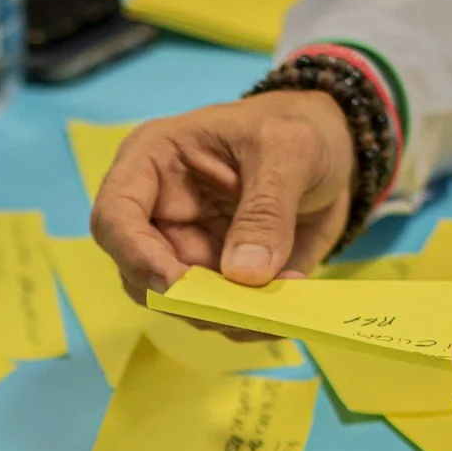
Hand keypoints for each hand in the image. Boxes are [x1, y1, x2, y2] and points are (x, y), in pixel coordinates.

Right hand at [90, 91, 355, 297]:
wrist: (336, 147)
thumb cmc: (300, 127)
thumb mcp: (290, 150)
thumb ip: (266, 210)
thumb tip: (243, 274)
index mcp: (153, 163)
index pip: (115, 217)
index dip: (137, 256)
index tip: (180, 285)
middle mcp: (158, 213)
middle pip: (140, 275)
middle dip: (189, 301)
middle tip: (244, 311)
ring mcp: (185, 251)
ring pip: (179, 305)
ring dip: (223, 318)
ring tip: (275, 311)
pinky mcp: (216, 279)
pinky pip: (219, 315)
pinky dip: (249, 323)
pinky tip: (285, 309)